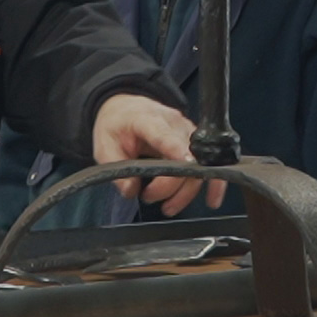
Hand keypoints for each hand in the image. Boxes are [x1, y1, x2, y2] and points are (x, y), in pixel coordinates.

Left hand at [92, 93, 225, 215]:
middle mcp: (173, 123)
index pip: (165, 136)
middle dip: (170, 186)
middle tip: (148, 197)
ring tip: (167, 207)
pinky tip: (212, 199)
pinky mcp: (195, 141)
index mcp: (147, 119)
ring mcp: (187, 131)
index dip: (177, 151)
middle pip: (185, 157)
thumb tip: (131, 191)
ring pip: (198, 165)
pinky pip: (207, 163)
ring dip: (186, 192)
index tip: (187, 165)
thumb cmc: (116, 126)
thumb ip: (117, 170)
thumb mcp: (104, 147)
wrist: (125, 109)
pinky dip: (212, 182)